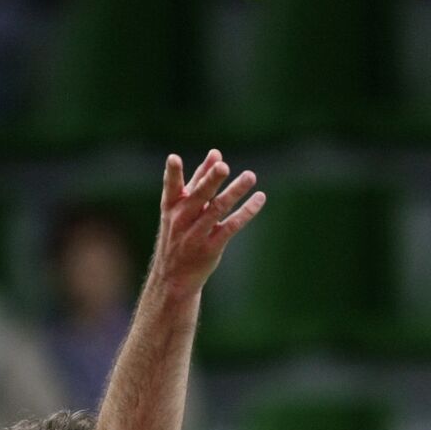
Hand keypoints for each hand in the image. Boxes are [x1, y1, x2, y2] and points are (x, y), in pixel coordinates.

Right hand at [153, 149, 265, 297]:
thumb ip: (198, 179)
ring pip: (218, 209)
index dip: (172, 173)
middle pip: (199, 196)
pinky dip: (246, 212)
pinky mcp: (212, 247)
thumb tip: (216, 153)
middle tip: (224, 166)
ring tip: (250, 176)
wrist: (174, 276)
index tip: (174, 158)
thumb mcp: (182, 208)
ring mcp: (196, 234)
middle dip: (210, 181)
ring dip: (235, 192)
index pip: (171, 187)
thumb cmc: (179, 234)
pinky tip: (259, 199)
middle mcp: (182, 220)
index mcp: (171, 207)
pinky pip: (231, 226)